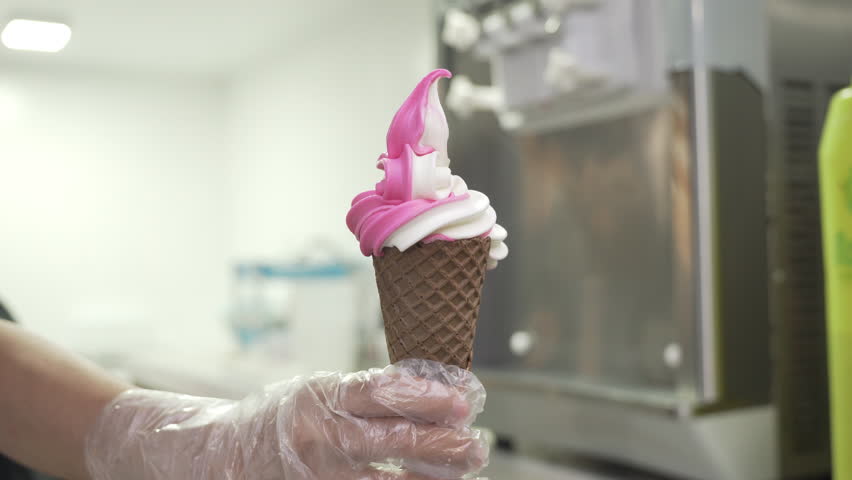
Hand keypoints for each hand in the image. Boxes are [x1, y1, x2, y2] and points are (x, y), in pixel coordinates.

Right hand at [85, 359, 487, 479]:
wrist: (215, 452)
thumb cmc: (280, 417)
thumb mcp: (317, 393)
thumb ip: (362, 396)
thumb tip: (427, 395)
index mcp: (320, 397)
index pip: (381, 393)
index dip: (425, 397)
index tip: (463, 400)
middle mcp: (318, 436)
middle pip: (390, 440)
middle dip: (439, 444)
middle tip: (475, 445)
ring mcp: (316, 474)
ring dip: (429, 478)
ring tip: (463, 471)